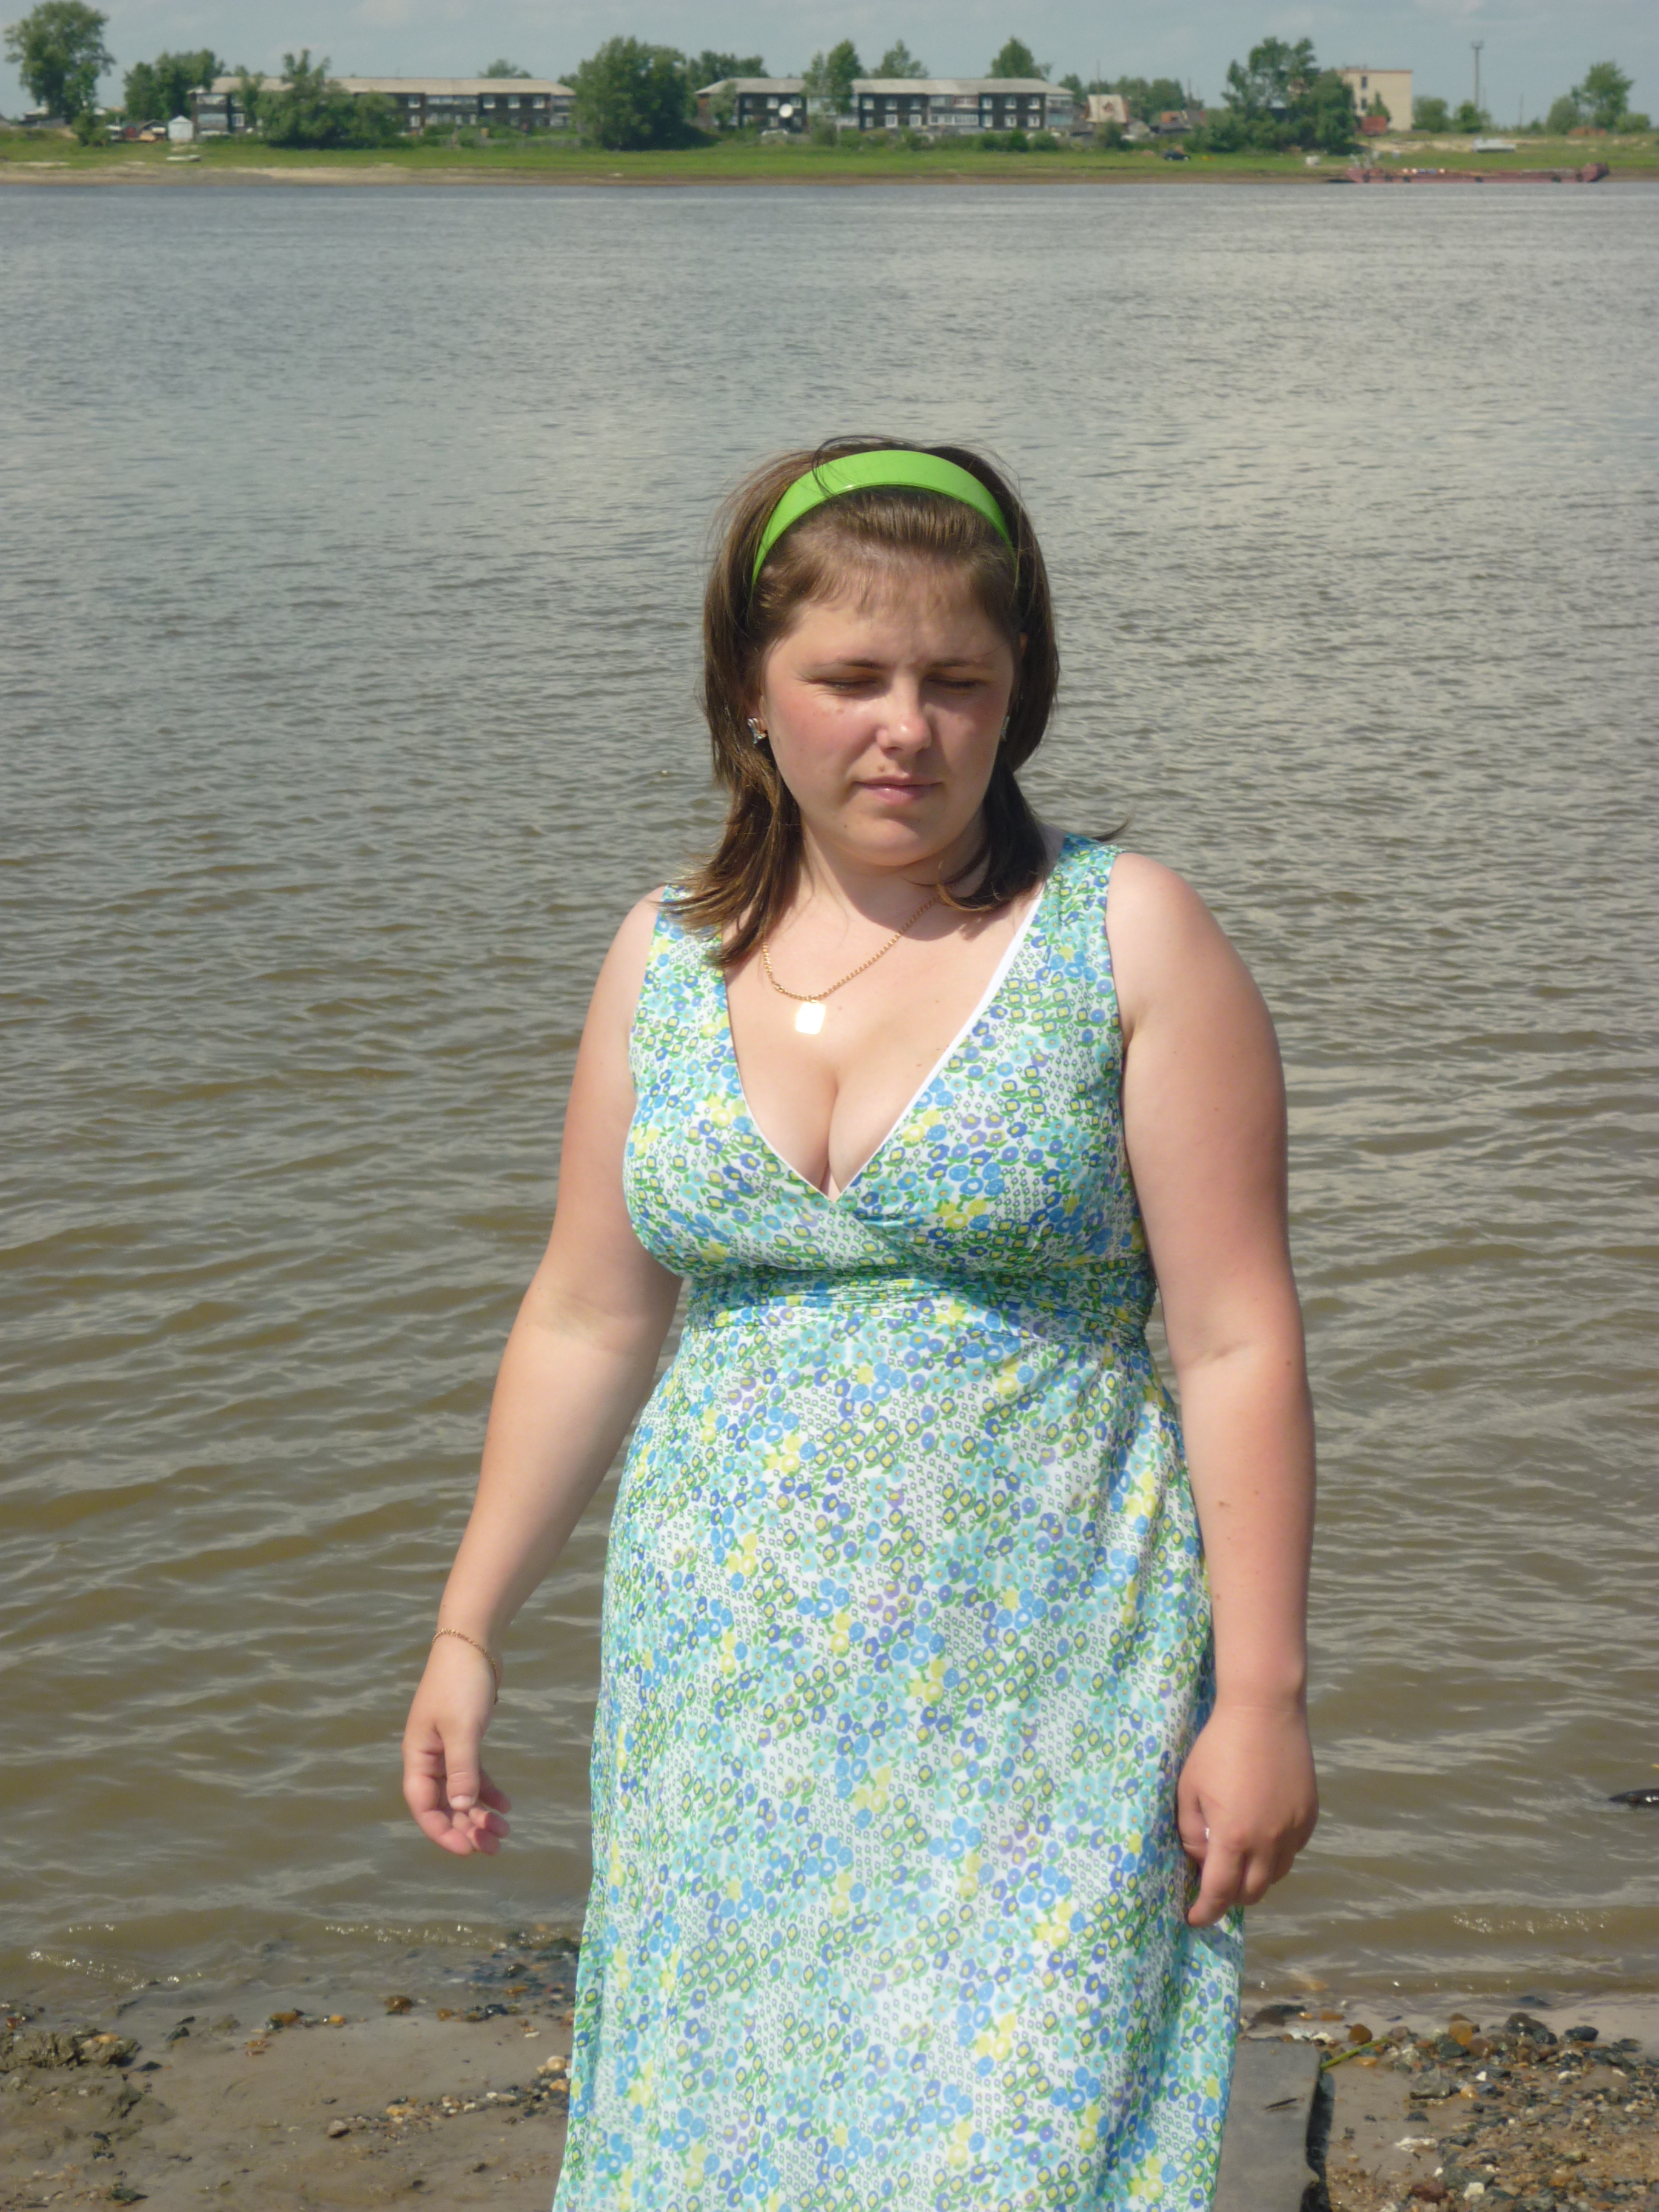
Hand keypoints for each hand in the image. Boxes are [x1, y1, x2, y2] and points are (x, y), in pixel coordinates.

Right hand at [401, 1641, 512, 1856]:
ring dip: (480, 1813)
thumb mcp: (462, 1729)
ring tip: (505, 1831)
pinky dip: (488, 1790)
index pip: (423, 1805)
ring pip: (460, 1791)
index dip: (442, 1830)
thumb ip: (461, 1769)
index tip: (466, 1849)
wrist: (473, 1642)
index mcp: (418, 1755)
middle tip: (494, 1847)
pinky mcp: (466, 1738)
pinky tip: (507, 1805)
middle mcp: (428, 1756)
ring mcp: (447, 1748)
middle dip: (467, 1827)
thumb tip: (459, 1808)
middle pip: (444, 1803)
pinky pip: (474, 1774)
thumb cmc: (461, 1684)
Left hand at [1176, 1699, 1316, 1926]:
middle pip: (1252, 1893)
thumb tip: (1200, 1860)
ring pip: (1276, 1876)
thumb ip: (1191, 1832)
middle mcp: (1269, 1842)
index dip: (1205, 1912)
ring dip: (1255, 1878)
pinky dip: (1275, 1855)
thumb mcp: (1190, 1789)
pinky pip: (1292, 1851)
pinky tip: (1262, 1836)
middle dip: (1230, 1898)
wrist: (1264, 1711)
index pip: (1219, 1893)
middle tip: (1214, 1886)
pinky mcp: (1310, 1816)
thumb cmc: (1217, 1747)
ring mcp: (1294, 1830)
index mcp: (1234, 1837)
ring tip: (1238, 1861)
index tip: (1194, 1919)